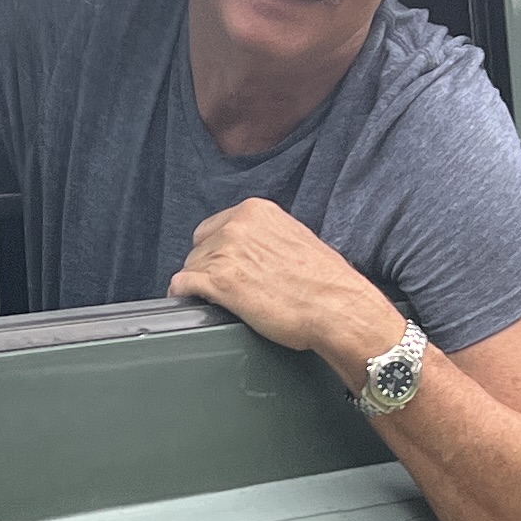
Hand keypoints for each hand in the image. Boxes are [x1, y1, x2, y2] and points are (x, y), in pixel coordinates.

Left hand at [169, 199, 406, 385]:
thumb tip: (251, 251)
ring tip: (216, 301)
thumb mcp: (295, 239)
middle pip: (200, 248)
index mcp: (256, 211)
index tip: (222, 265)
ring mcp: (226, 253)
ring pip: (190, 267)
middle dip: (208, 268)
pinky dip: (184, 295)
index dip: (216, 250)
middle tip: (224, 288)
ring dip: (199, 285)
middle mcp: (237, 226)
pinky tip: (192, 302)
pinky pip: (183, 285)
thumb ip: (266, 238)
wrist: (337, 308)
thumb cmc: (326, 282)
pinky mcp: (220, 283)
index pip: (214, 228)